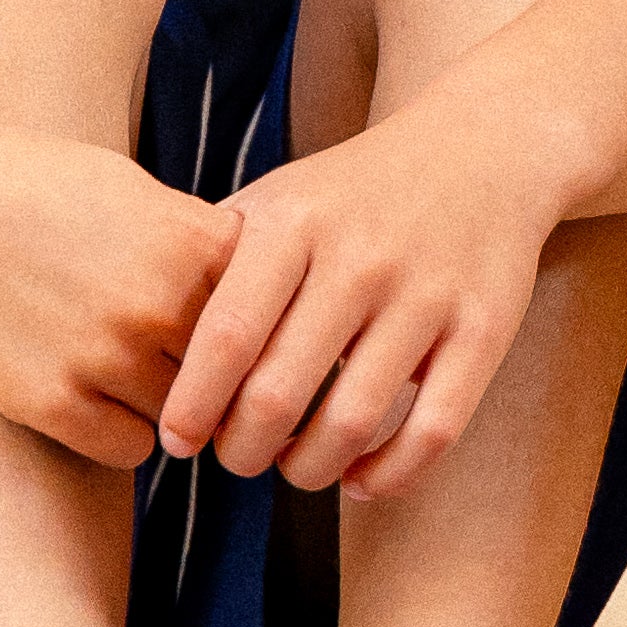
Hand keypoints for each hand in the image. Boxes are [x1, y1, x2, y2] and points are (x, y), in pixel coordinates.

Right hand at [0, 115, 244, 467]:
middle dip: (222, 374)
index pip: (273, 311)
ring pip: (186, 418)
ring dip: (171, 404)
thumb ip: (200, 241)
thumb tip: (266, 291)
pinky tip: (95, 396)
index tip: (248, 330)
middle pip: (235, 373)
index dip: (261, 323)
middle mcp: (157, 304)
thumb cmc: (34, 189)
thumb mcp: (134, 189)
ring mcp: (104, 358)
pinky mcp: (52, 404)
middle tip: (196, 369)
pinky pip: (130, 449)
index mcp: (190, 242)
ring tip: (134, 372)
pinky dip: (121, 431)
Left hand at [153, 109, 557, 500]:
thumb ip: (218, 259)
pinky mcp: (484, 329)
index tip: (176, 442)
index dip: (192, 405)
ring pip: (353, 423)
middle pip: (279, 394)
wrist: (482, 148)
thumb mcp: (282, 197)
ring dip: (308, 469)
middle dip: (242, 450)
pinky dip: (387, 475)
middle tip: (235, 458)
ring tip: (293, 466)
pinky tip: (358, 477)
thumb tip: (142, 343)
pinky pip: (432, 431)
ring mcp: (428, 294)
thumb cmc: (356, 191)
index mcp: (297, 223)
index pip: (225, 336)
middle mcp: (362, 257)